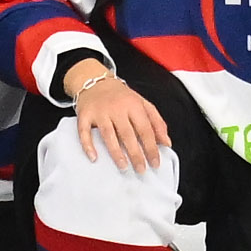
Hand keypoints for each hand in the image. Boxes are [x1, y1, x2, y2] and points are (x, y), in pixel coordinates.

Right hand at [60, 56, 167, 172]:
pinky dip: (88, 145)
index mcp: (133, 105)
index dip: (151, 147)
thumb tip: (166, 142)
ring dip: (116, 152)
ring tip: (123, 166)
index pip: (145, 129)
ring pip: (108, 135)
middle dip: (136, 154)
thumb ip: (156, 122)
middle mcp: (117, 108)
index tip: (155, 162)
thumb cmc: (121, 96)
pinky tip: (94, 157)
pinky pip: (84, 132)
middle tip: (141, 169)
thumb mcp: (142, 104)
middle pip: (127, 134)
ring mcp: (100, 112)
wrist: (95, 81)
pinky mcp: (84, 115)